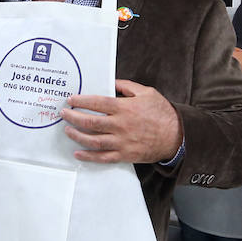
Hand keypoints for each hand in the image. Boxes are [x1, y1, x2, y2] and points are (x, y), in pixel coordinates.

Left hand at [59, 80, 181, 163]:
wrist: (177, 136)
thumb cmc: (162, 113)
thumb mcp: (147, 93)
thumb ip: (126, 87)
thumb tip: (111, 83)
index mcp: (125, 108)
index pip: (97, 103)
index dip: (81, 101)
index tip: (71, 100)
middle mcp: (121, 125)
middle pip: (91, 122)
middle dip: (73, 117)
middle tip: (64, 114)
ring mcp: (122, 142)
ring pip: (93, 140)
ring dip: (77, 136)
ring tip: (67, 130)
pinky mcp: (124, 155)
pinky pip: (103, 157)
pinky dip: (88, 156)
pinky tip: (78, 153)